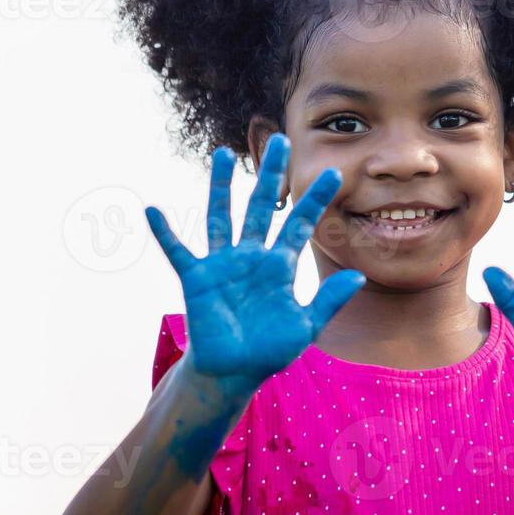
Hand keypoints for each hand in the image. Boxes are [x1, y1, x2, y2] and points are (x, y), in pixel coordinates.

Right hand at [145, 133, 365, 394]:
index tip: (334, 174)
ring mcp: (222, 264)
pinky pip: (178, 251)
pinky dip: (165, 233)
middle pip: (262, 207)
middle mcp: (250, 257)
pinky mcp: (196, 279)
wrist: (233, 373)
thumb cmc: (269, 351)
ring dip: (222, 186)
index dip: (315, 200)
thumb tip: (359, 277)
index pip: (300, 224)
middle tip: (280, 141)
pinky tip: (153, 210)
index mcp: (279, 266)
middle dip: (271, 175)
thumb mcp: (306, 326)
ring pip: (221, 216)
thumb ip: (329, 300)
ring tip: (223, 154)